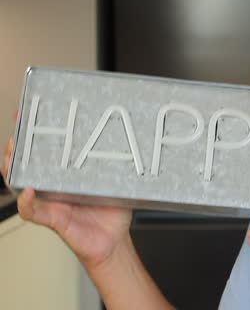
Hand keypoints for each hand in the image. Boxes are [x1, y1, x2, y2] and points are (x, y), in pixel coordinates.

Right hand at [3, 135, 132, 269]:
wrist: (114, 242)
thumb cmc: (113, 214)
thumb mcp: (115, 183)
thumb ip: (115, 167)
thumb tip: (124, 145)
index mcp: (68, 179)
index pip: (46, 157)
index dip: (34, 141)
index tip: (28, 120)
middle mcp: (55, 190)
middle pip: (27, 169)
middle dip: (16, 153)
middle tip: (15, 137)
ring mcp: (52, 204)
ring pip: (21, 187)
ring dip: (12, 173)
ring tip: (9, 160)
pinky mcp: (54, 220)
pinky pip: (33, 212)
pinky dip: (26, 203)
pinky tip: (27, 191)